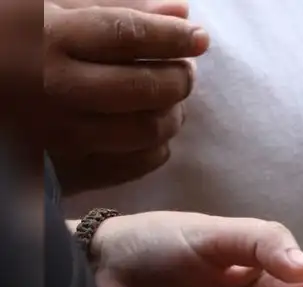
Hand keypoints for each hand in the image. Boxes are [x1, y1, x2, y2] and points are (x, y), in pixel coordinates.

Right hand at [42, 0, 208, 194]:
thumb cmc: (10, 48)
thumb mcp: (46, 11)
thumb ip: (112, 6)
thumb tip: (180, 12)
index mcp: (47, 39)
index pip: (128, 35)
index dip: (173, 37)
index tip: (199, 39)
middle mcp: (56, 90)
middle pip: (145, 88)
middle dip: (179, 78)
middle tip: (184, 71)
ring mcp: (61, 135)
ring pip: (146, 131)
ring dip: (173, 114)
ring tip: (169, 100)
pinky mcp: (65, 170)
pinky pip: (134, 165)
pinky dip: (156, 147)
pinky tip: (150, 130)